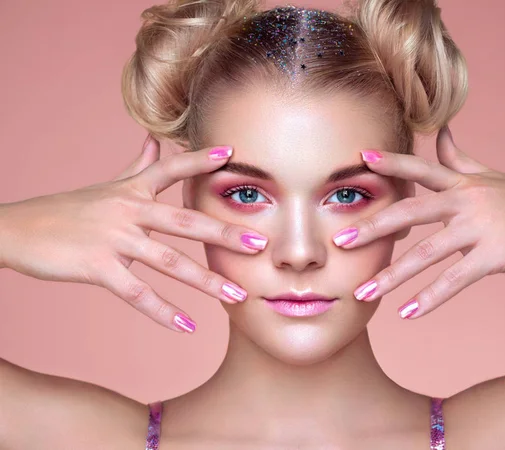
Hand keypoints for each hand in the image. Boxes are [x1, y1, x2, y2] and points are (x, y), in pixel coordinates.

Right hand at [0, 135, 267, 331]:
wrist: (17, 229)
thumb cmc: (67, 210)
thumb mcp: (106, 186)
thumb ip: (137, 166)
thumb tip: (154, 139)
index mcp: (131, 189)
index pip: (171, 169)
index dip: (200, 160)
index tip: (233, 153)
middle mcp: (127, 209)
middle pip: (184, 220)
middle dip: (224, 232)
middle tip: (259, 244)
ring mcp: (113, 238)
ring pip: (169, 261)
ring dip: (206, 281)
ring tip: (237, 297)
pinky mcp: (97, 267)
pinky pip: (137, 293)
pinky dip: (163, 311)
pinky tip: (188, 326)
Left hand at [332, 126, 504, 318]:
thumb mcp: (490, 176)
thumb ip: (459, 158)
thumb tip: (440, 130)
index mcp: (463, 183)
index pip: (420, 168)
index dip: (391, 163)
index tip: (359, 160)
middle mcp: (466, 201)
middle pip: (411, 212)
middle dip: (373, 227)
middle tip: (339, 241)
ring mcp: (480, 228)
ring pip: (426, 253)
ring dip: (392, 276)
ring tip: (363, 294)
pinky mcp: (494, 255)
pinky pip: (455, 280)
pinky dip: (430, 299)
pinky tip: (407, 314)